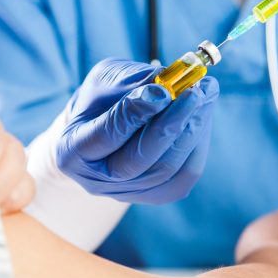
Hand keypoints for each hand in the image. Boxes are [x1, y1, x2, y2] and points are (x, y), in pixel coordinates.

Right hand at [56, 58, 218, 203]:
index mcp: (72, 150)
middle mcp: (96, 180)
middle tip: (195, 93)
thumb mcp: (105, 81)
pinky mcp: (154, 196)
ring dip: (192, 130)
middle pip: (139, 160)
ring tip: (205, 96)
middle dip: (171, 124)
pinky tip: (202, 117)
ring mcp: (126, 193)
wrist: (102, 126)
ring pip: (167, 169)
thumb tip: (168, 83)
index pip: (106, 135)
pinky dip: (197, 145)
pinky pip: (184, 176)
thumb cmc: (101, 100)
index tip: (163, 89)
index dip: (136, 112)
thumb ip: (131, 82)